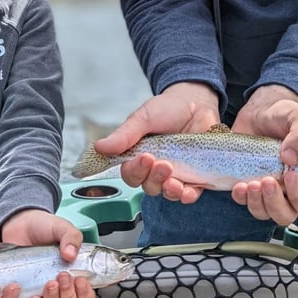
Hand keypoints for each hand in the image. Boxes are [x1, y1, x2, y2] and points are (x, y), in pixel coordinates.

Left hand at [1, 209, 96, 297]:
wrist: (20, 224)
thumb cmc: (44, 227)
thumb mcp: (62, 228)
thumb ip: (71, 237)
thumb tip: (70, 254)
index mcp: (74, 273)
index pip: (86, 295)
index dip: (86, 293)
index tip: (81, 280)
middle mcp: (60, 286)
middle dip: (69, 295)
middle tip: (63, 276)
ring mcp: (43, 291)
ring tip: (50, 282)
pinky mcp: (26, 292)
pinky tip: (34, 295)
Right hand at [93, 82, 220, 203]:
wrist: (197, 102)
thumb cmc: (168, 109)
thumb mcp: (144, 117)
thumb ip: (124, 135)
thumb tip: (100, 147)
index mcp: (138, 154)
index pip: (130, 172)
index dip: (134, 170)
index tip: (144, 158)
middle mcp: (155, 168)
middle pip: (147, 185)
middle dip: (153, 178)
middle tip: (162, 164)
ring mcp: (175, 173)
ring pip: (166, 192)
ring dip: (169, 189)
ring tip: (174, 178)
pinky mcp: (195, 177)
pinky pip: (189, 194)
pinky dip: (187, 195)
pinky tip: (187, 191)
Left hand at [231, 84, 297, 224]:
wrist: (260, 111)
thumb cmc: (285, 116)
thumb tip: (290, 159)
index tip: (290, 175)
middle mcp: (289, 189)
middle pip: (287, 215)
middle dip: (276, 203)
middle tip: (267, 180)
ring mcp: (268, 190)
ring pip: (265, 213)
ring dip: (257, 203)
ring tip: (251, 183)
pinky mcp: (248, 185)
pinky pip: (245, 202)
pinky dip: (241, 198)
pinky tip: (239, 185)